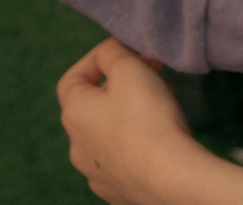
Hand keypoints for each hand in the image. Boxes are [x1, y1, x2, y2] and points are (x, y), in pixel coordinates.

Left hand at [58, 38, 204, 203]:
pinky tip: (161, 140)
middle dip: (120, 86)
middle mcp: (77, 147)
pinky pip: (124, 160)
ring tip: (162, 106)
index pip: (72, 79)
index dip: (96, 59)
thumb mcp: (128, 68)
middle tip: (151, 75)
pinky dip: (137, 144)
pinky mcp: (118, 192)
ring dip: (129, 115)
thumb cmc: (146, 118)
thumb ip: (113, 52)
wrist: (170, 179)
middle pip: (93, 107)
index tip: (125, 52)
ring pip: (109, 135)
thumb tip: (109, 53)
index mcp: (73, 114)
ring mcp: (96, 174)